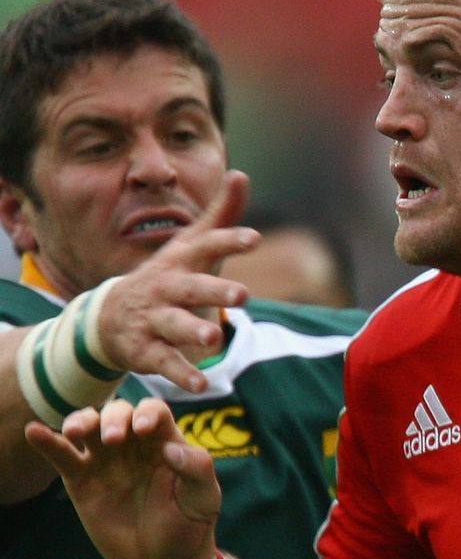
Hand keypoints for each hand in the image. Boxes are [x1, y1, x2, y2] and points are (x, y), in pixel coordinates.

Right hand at [25, 397, 220, 558]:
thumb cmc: (191, 525)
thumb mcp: (204, 498)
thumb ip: (197, 469)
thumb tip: (171, 448)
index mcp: (165, 442)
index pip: (153, 411)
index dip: (147, 413)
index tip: (143, 429)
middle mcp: (134, 446)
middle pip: (118, 413)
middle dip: (113, 418)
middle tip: (113, 441)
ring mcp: (105, 461)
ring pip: (88, 427)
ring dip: (80, 421)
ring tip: (75, 433)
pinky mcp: (82, 481)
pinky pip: (63, 456)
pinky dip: (47, 442)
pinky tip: (34, 432)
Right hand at [92, 170, 259, 390]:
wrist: (109, 318)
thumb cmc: (165, 280)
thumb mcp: (189, 248)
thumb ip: (218, 217)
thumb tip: (241, 174)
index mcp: (179, 262)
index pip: (204, 246)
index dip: (227, 241)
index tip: (254, 239)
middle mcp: (165, 288)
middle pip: (190, 288)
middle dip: (213, 290)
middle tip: (243, 294)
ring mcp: (153, 319)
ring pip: (173, 324)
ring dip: (192, 330)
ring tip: (214, 337)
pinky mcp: (145, 349)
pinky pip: (165, 362)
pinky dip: (182, 374)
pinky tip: (200, 384)